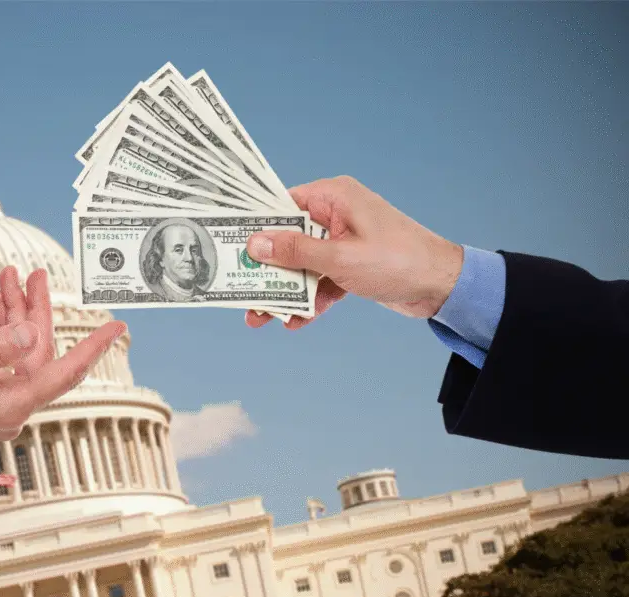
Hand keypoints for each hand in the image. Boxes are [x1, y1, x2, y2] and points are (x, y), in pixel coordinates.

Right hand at [0, 266, 124, 461]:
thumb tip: (32, 334)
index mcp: (7, 405)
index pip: (63, 372)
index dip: (93, 347)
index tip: (118, 326)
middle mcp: (9, 409)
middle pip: (40, 354)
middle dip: (38, 311)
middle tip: (37, 273)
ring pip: (21, 353)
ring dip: (16, 315)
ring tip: (11, 278)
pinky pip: (4, 361)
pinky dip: (2, 331)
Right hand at [244, 176, 464, 329]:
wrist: (443, 287)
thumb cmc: (399, 261)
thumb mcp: (340, 258)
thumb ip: (296, 252)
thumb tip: (257, 243)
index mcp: (334, 197)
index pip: (282, 206)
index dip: (255, 227)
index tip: (230, 246)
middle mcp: (336, 215)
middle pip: (287, 240)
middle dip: (266, 270)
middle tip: (242, 291)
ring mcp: (343, 241)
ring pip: (301, 265)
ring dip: (284, 291)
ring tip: (261, 316)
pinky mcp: (350, 265)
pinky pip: (320, 280)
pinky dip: (309, 300)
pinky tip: (295, 321)